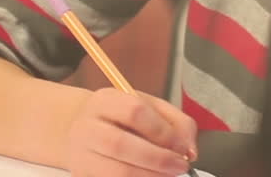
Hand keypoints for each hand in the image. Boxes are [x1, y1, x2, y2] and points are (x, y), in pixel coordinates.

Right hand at [63, 88, 197, 176]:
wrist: (82, 131)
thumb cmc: (120, 118)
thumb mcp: (149, 107)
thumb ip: (176, 122)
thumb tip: (190, 149)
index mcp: (105, 101)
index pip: (134, 111)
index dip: (163, 131)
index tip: (181, 145)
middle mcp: (87, 126)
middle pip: (121, 145)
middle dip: (158, 159)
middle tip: (179, 166)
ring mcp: (80, 154)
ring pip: (116, 172)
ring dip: (149, 176)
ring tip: (168, 175)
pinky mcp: (83, 175)